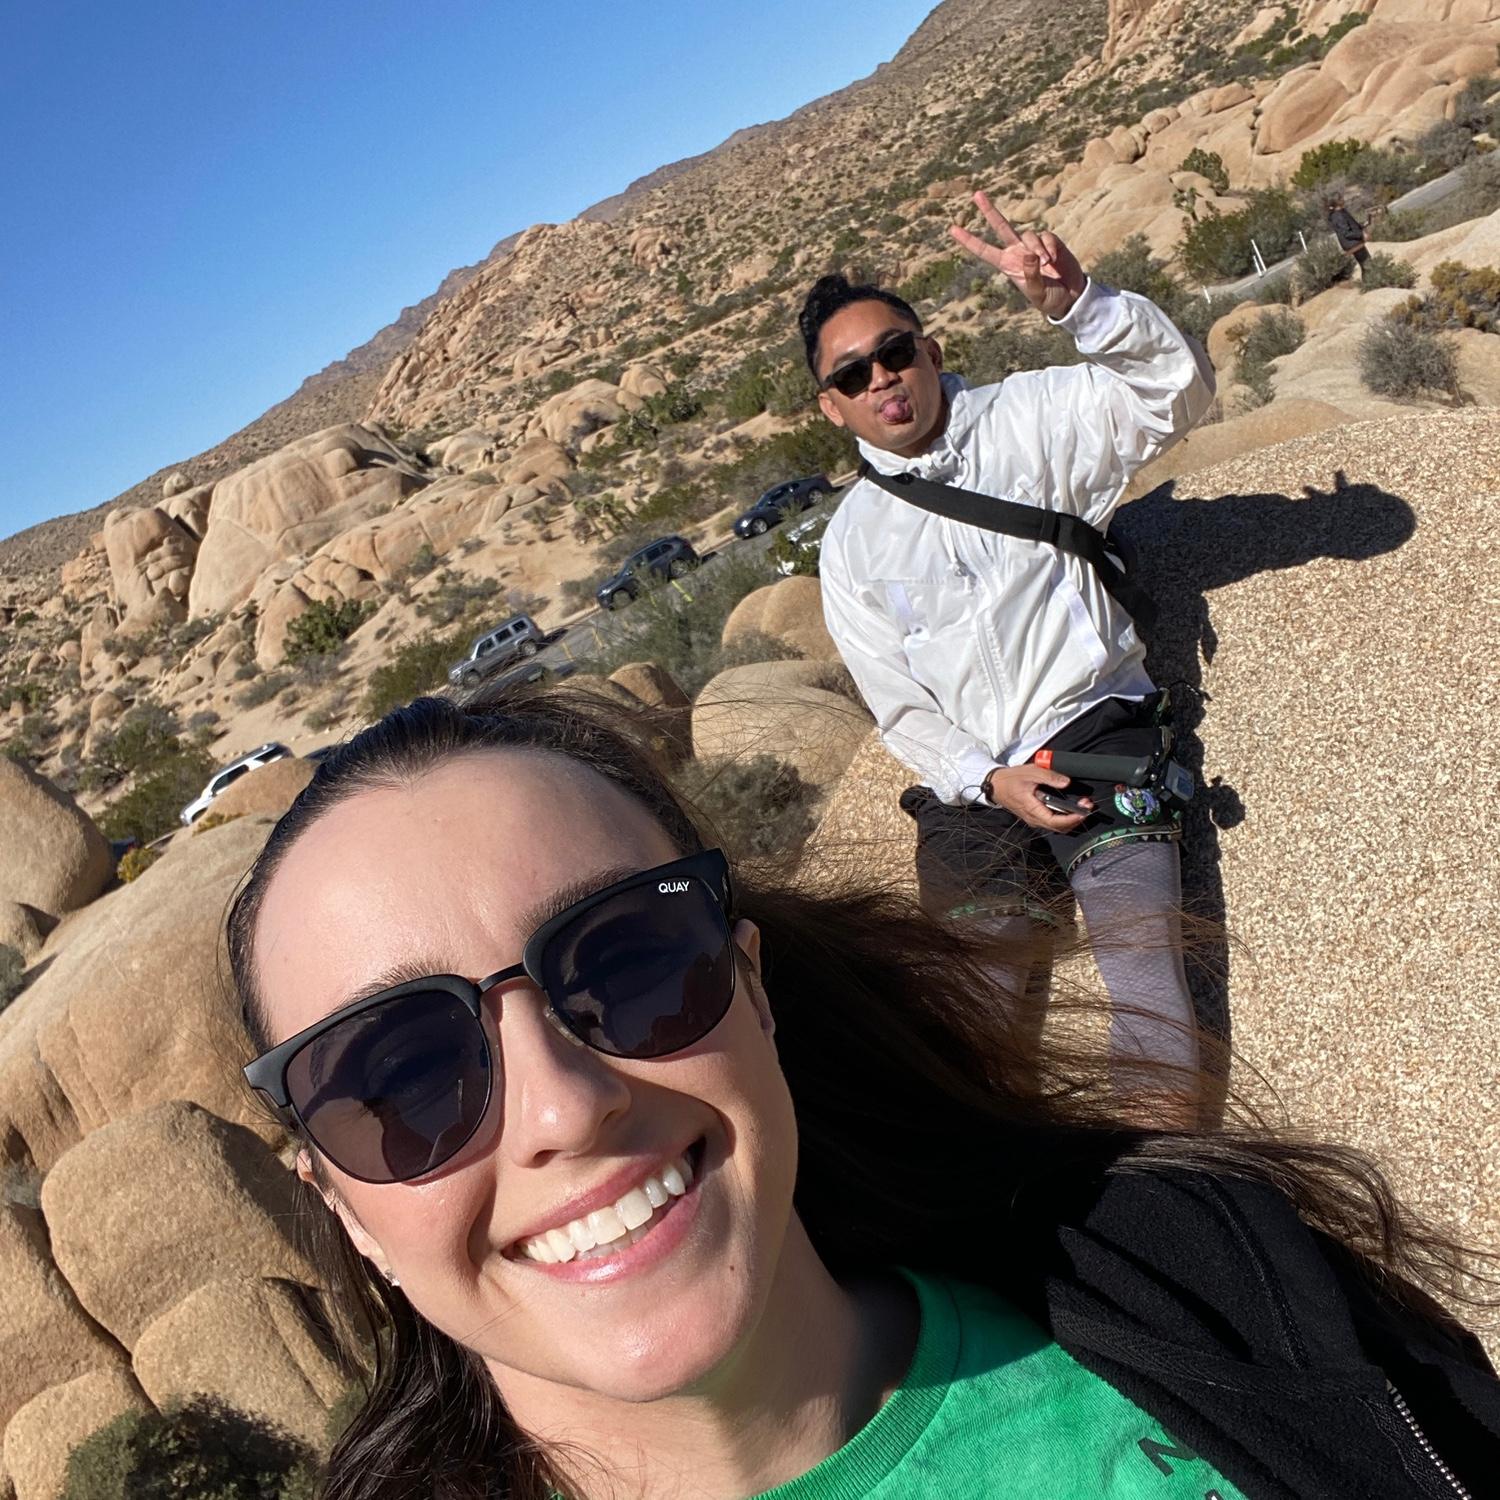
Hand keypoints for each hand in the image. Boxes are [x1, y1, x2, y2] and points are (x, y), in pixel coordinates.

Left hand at [949, 192, 1086, 320]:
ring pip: (1029, 234)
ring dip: (1038, 248)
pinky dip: (1049, 246)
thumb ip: (1032, 275)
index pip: (984, 250)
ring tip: (1047, 264)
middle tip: (976, 194)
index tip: (952, 229)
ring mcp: (1033, 246)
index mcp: (1007, 265)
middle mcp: (1017, 252)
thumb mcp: (1037, 293)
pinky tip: (1054, 259)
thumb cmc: (1049, 299)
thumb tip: (1030, 254)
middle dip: (989, 210)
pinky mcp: (1050, 241)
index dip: (969, 240)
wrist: (1070, 296)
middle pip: (1001, 227)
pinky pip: (1046, 235)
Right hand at [984, 764, 1092, 831]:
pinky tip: (1072, 807)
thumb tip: (1066, 782)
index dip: (1072, 819)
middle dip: (1076, 818)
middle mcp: (1034, 819)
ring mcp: (1035, 819)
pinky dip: (1065, 817)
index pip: (1055, 822)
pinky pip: (1053, 822)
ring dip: (1072, 819)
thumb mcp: (1031, 772)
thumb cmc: (1011, 779)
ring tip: (1083, 805)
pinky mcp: (1036, 817)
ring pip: (1057, 826)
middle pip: (1059, 827)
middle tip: (1088, 805)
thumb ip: (1049, 777)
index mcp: (1032, 810)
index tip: (1084, 811)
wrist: (995, 785)